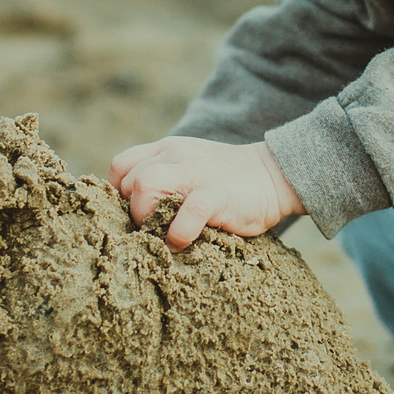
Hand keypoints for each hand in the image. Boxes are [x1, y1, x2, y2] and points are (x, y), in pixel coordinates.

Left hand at [108, 137, 304, 250]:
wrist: (273, 176)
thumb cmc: (226, 181)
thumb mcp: (189, 167)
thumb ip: (164, 178)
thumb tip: (133, 210)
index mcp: (167, 150)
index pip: (121, 166)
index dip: (120, 195)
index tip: (134, 214)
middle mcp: (176, 156)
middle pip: (131, 180)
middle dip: (134, 212)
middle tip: (153, 230)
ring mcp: (196, 173)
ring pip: (146, 186)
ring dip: (148, 219)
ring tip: (163, 235)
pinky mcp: (216, 194)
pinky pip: (185, 213)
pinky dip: (178, 233)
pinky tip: (183, 242)